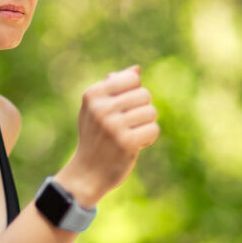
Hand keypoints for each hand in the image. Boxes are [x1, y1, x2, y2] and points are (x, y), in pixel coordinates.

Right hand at [57, 65, 159, 207]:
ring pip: (151, 112)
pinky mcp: (127, 143)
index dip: (134, 93)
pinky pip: (153, 129)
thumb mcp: (95, 109)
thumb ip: (113, 87)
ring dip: (146, 125)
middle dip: (142, 109)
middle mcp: (102, 108)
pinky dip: (148, 138)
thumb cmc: (94, 137)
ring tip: (130, 134)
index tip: (123, 108)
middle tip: (128, 125)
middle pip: (145, 94)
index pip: (132, 78)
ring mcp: (113, 126)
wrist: (87, 173)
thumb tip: (136, 69)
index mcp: (93, 95)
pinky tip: (135, 145)